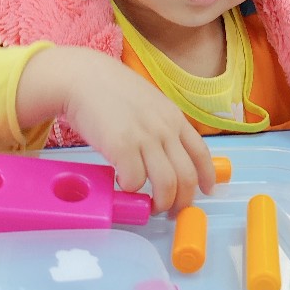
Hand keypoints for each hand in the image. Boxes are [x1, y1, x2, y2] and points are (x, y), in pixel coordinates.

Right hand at [16, 47, 215, 213]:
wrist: (81, 77)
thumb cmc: (110, 92)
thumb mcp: (148, 103)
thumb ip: (161, 125)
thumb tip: (168, 155)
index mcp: (173, 118)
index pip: (201, 153)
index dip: (207, 177)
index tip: (206, 191)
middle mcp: (164, 128)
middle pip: (186, 176)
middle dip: (182, 201)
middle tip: (171, 211)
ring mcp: (145, 137)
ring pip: (166, 184)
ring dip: (160, 202)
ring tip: (149, 206)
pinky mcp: (122, 146)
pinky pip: (135, 181)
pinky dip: (131, 190)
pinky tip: (122, 185)